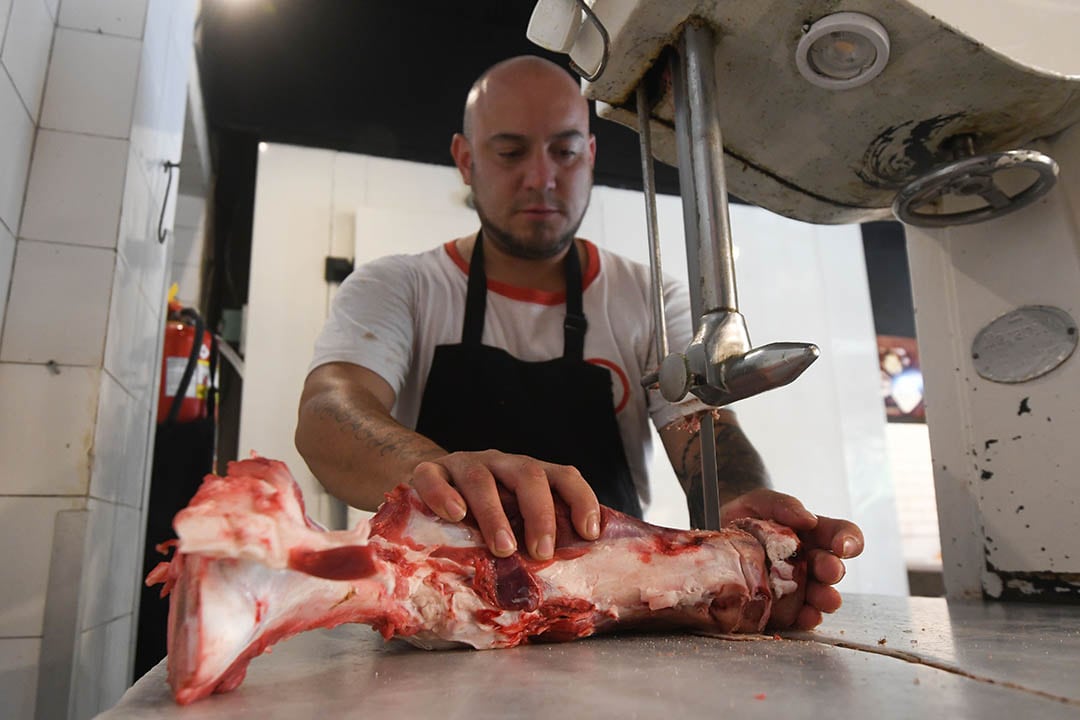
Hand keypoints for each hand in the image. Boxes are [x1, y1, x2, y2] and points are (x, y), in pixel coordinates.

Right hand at [409, 450, 600, 560]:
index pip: (563, 476)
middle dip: (539, 514)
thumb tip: (565, 595)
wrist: (429, 489)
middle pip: (527, 475)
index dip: (581, 500)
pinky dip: (443, 494)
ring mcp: (463, 464)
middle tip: (541, 552)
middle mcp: (500, 463)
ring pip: (481, 478)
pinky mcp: (429, 471)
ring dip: (494, 514)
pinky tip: (454, 514)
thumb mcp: (513, 524)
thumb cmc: (480, 518)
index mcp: (528, 475)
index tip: (588, 533)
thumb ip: (534, 544)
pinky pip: (433, 477)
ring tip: (502, 547)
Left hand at [720, 488, 863, 630]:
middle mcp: (810, 562)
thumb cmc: (746, 517)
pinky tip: (806, 616)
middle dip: (833, 570)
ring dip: (826, 598)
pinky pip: (798, 616)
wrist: (715, 533)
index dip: (850, 541)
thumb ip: (785, 505)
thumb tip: (809, 519)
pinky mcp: (782, 607)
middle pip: (833, 568)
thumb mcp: (761, 501)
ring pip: (821, 596)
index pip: (841, 535)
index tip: (843, 546)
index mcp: (813, 534)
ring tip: (824, 599)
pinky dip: (805, 618)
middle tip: (828, 570)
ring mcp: (797, 586)